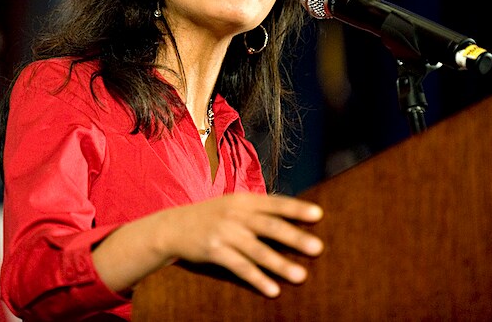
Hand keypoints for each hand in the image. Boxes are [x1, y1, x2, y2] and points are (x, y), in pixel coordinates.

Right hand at [154, 193, 323, 296]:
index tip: (318, 214)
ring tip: (301, 276)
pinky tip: (273, 290)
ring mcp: (223, 232)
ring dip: (279, 263)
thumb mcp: (232, 205)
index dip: (295, 208)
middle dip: (294, 237)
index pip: (274, 203)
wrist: (173, 227)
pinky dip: (257, 278)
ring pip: (256, 249)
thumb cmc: (211, 216)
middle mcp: (234, 214)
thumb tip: (292, 218)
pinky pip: (239, 266)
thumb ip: (257, 211)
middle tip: (318, 248)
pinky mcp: (213, 251)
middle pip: (269, 226)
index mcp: (243, 200)